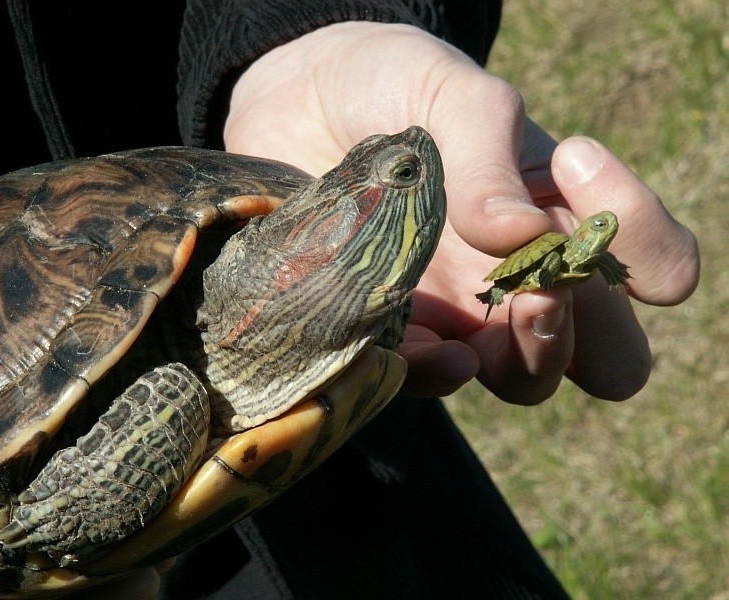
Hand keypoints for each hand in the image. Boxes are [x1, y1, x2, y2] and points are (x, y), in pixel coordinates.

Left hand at [224, 22, 698, 403]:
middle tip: (544, 289)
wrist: (301, 104)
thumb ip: (492, 154)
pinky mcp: (391, 330)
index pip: (653, 263)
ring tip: (496, 308)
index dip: (643, 240)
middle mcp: (523, 275)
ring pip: (526, 381)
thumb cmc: (394, 87)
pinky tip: (419, 341)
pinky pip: (430, 378)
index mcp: (559, 214)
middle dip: (588, 338)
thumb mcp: (454, 96)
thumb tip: (520, 235)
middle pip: (604, 357)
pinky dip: (433, 371)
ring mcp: (460, 313)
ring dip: (526, 360)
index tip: (574, 161)